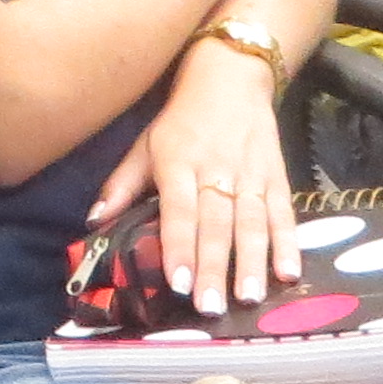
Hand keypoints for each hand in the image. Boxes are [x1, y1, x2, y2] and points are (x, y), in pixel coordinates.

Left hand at [91, 54, 299, 312]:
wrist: (231, 76)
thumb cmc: (181, 120)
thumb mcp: (145, 144)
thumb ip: (121, 185)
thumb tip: (93, 221)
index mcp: (178, 162)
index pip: (178, 210)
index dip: (178, 246)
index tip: (177, 283)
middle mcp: (216, 169)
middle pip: (216, 223)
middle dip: (213, 267)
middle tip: (211, 307)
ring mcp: (250, 174)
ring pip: (252, 222)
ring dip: (251, 263)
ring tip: (248, 298)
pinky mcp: (277, 176)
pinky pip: (284, 213)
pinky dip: (288, 244)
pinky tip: (289, 273)